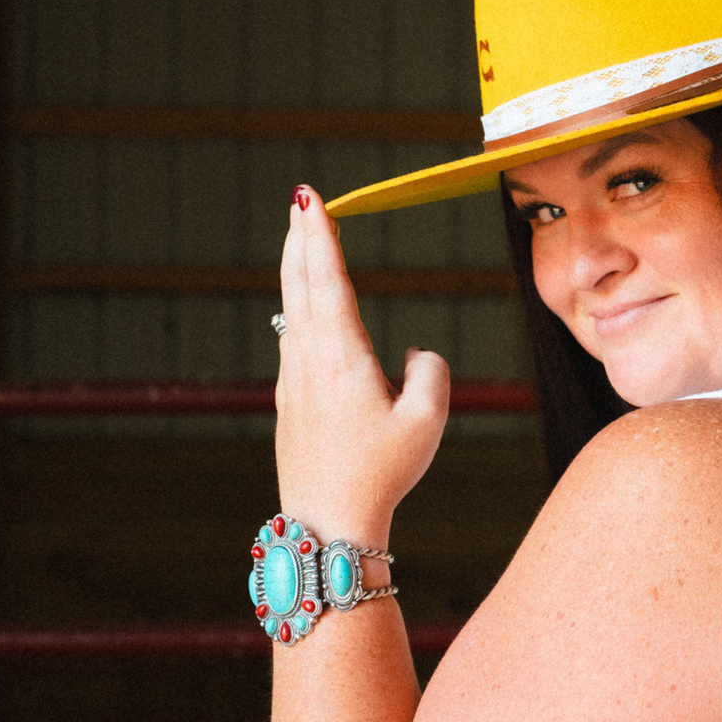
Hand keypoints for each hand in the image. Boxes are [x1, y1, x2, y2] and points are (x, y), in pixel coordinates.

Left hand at [274, 186, 449, 546]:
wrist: (327, 522)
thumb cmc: (381, 472)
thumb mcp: (428, 420)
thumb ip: (431, 370)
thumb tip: (414, 353)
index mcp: (341, 355)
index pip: (327, 278)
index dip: (320, 234)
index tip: (311, 199)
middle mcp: (310, 359)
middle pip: (299, 283)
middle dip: (300, 239)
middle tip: (300, 203)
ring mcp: (294, 381)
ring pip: (291, 310)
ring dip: (296, 271)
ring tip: (301, 244)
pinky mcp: (290, 403)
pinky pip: (293, 340)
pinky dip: (298, 310)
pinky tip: (303, 312)